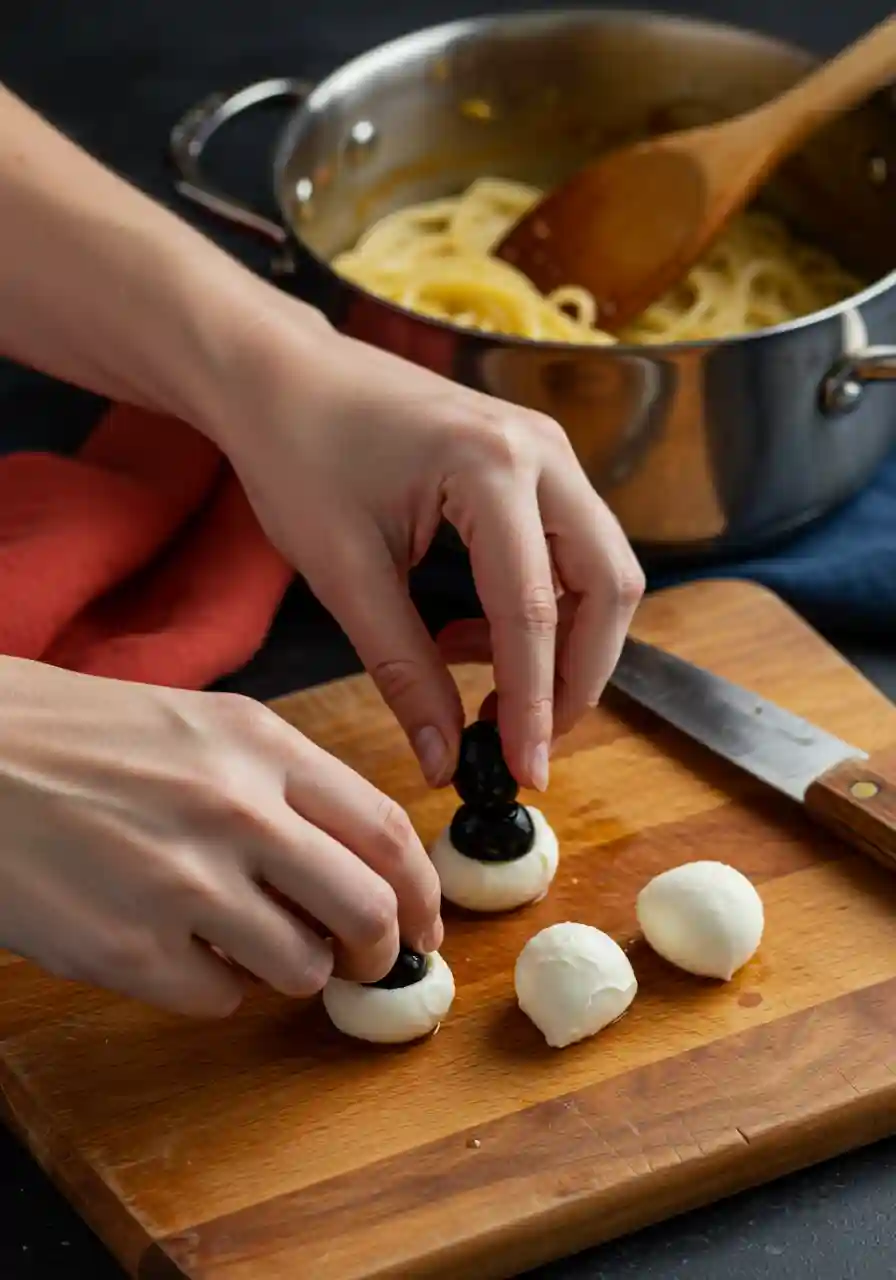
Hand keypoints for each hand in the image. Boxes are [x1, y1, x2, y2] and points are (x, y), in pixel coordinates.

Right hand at [0, 658, 441, 1015]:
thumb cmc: (86, 737)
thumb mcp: (205, 727)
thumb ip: (288, 787)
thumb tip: (360, 864)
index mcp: (261, 746)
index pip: (386, 832)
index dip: (422, 892)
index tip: (427, 924)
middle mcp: (236, 811)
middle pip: (367, 911)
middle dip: (380, 950)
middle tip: (364, 961)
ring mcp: (182, 883)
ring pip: (299, 968)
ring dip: (290, 969)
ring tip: (246, 941)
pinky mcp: (128, 950)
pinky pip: (218, 999)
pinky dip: (214, 985)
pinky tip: (176, 946)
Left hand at [212, 314, 644, 791]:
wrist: (282, 375)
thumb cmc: (298, 454)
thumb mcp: (343, 572)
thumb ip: (403, 669)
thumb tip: (443, 758)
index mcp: (490, 466)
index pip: (534, 609)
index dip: (536, 703)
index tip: (525, 772)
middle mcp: (541, 450)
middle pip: (608, 586)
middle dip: (577, 676)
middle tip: (525, 738)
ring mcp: (547, 449)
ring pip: (601, 569)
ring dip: (563, 644)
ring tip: (483, 687)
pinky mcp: (536, 461)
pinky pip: (572, 549)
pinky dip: (543, 608)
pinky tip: (473, 634)